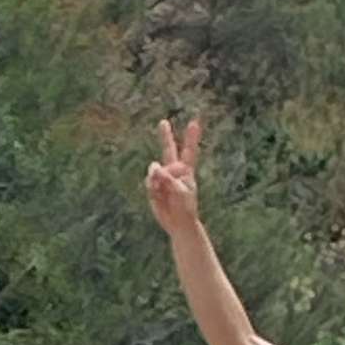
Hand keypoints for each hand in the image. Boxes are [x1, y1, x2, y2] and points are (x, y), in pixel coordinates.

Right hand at [146, 115, 203, 237]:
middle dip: (166, 136)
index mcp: (186, 171)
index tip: (194, 122)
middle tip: (163, 122)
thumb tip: (152, 166)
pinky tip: (157, 196)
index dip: (191, 137)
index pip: (189, 151)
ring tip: (163, 193)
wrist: (178, 223)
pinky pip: (149, 182)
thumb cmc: (185, 207)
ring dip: (157, 180)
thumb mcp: (179, 191)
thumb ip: (167, 177)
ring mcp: (163, 178)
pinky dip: (152, 188)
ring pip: (155, 170)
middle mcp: (174, 171)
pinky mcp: (153, 186)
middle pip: (169, 150)